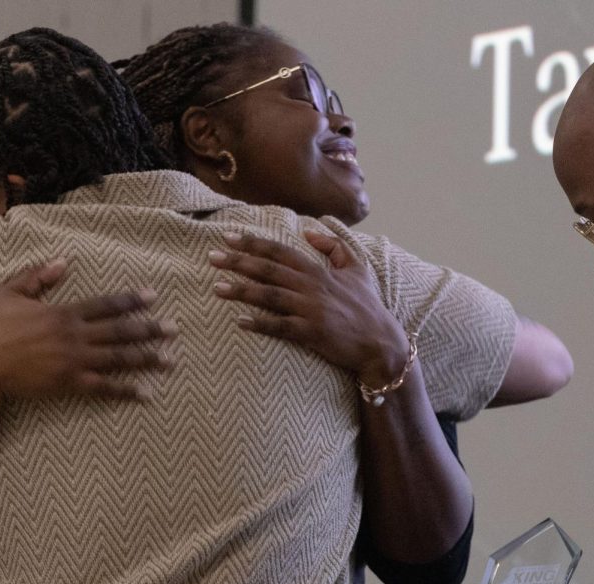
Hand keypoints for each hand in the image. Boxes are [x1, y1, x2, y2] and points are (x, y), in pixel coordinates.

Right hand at [0, 259, 176, 420]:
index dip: (132, 300)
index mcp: (64, 312)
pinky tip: (146, 393)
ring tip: (170, 360)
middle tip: (174, 330)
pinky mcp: (70, 383)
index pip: (106, 304)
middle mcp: (75, 335)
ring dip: (147, 359)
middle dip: (150, 330)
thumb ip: (38, 276)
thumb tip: (63, 261)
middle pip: (121, 331)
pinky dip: (126, 390)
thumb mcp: (10, 293)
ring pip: (119, 359)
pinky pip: (104, 387)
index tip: (153, 297)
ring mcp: (75, 361)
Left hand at [208, 230, 409, 385]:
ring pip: (270, 296)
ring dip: (242, 290)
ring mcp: (311, 310)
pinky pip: (280, 327)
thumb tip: (309, 231)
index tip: (229, 236)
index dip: (253, 242)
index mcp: (318, 271)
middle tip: (212, 256)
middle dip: (238, 261)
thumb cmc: (368, 306)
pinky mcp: (312, 333)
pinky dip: (260, 323)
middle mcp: (312, 286)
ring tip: (216, 287)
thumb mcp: (357, 268)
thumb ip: (333, 246)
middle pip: (268, 270)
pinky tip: (240, 321)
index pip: (280, 251)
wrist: (382, 343)